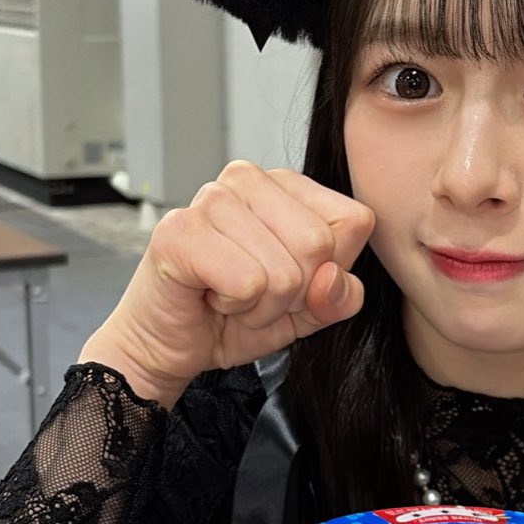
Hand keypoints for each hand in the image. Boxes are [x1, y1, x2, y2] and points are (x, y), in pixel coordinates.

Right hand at [82, 164, 374, 408]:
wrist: (169, 345)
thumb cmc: (235, 317)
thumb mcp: (309, 311)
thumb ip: (340, 295)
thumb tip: (331, 278)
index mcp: (286, 184)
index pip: (354, 220)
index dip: (329, 270)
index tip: (289, 282)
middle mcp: (247, 178)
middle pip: (319, 244)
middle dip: (292, 292)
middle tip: (254, 294)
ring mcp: (210, 198)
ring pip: (283, 271)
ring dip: (261, 305)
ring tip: (229, 296)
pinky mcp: (180, 230)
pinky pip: (247, 283)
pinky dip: (234, 306)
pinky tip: (209, 295)